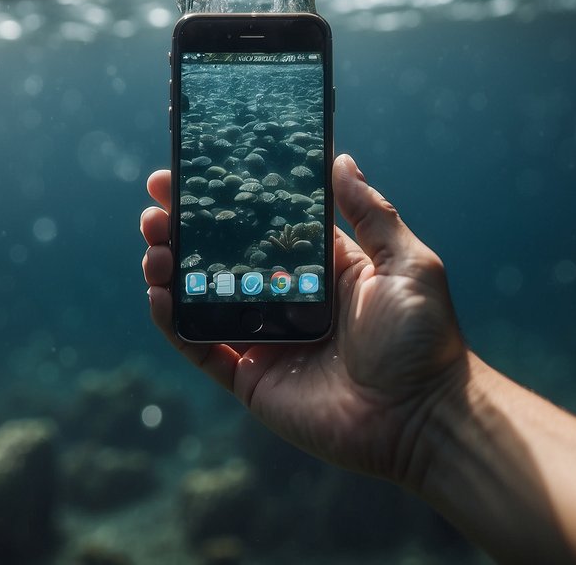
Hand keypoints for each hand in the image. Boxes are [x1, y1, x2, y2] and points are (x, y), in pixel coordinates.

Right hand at [140, 153, 467, 486]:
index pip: (261, 223)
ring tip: (153, 244)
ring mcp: (265, 340)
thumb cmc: (423, 338)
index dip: (226, 199)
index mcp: (319, 267)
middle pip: (221, 256)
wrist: (422, 417)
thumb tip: (341, 158)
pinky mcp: (251, 379)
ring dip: (170, 269)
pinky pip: (200, 347)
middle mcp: (286, 299)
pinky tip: (159, 293)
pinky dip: (173, 323)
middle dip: (184, 228)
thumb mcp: (406, 262)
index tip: (190, 171)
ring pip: (201, 299)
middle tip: (155, 206)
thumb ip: (370, 211)